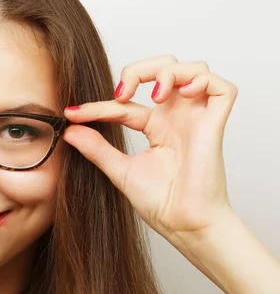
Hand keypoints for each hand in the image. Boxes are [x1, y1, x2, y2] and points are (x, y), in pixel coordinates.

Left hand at [63, 54, 237, 240]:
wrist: (183, 225)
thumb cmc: (161, 204)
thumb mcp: (120, 171)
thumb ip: (97, 149)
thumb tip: (70, 130)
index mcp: (156, 128)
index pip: (125, 104)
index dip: (98, 105)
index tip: (73, 114)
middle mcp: (176, 119)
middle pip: (165, 68)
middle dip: (141, 69)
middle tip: (121, 93)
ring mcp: (196, 120)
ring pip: (194, 69)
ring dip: (170, 71)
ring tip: (154, 96)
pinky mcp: (214, 126)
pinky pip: (223, 88)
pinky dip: (202, 80)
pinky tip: (181, 94)